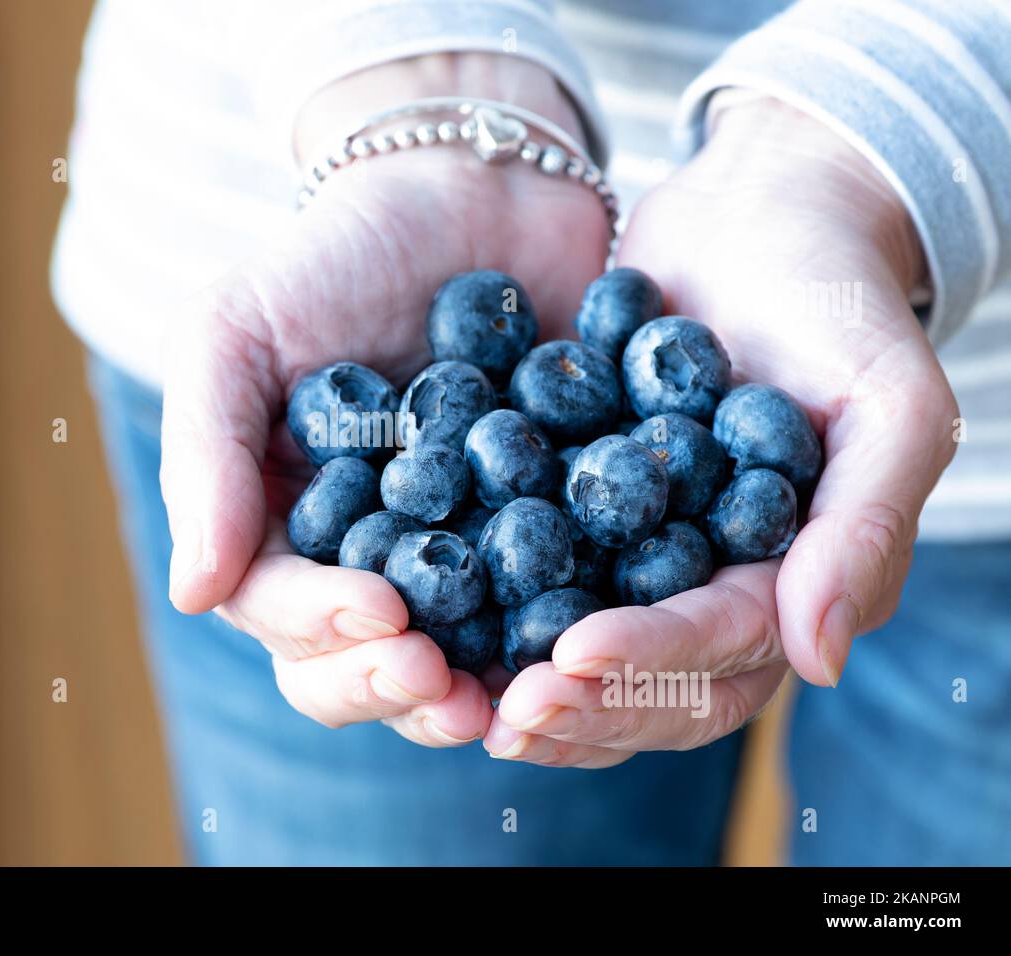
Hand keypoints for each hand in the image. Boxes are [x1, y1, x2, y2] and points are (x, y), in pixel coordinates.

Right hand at [161, 55, 610, 745]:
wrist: (470, 192)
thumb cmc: (332, 258)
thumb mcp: (235, 333)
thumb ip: (207, 456)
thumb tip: (193, 593)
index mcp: (286, 531)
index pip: (284, 611)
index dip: (323, 629)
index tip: (381, 613)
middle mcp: (370, 562)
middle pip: (364, 663)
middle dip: (395, 682)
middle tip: (440, 676)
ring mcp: (463, 557)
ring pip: (456, 659)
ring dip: (475, 686)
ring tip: (508, 695)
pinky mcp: (551, 535)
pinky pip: (556, 603)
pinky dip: (565, 629)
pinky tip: (592, 638)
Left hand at [487, 96, 957, 766]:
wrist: (754, 216)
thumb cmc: (837, 301)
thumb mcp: (887, 402)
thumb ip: (866, 527)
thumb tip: (821, 662)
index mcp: (787, 583)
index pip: (720, 649)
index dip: (650, 662)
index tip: (570, 657)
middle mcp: (708, 589)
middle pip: (646, 685)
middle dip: (577, 702)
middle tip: (501, 710)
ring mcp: (638, 557)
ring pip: (580, 652)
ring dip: (518, 677)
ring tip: (447, 688)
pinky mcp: (577, 515)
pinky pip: (527, 576)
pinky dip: (478, 602)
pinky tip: (418, 610)